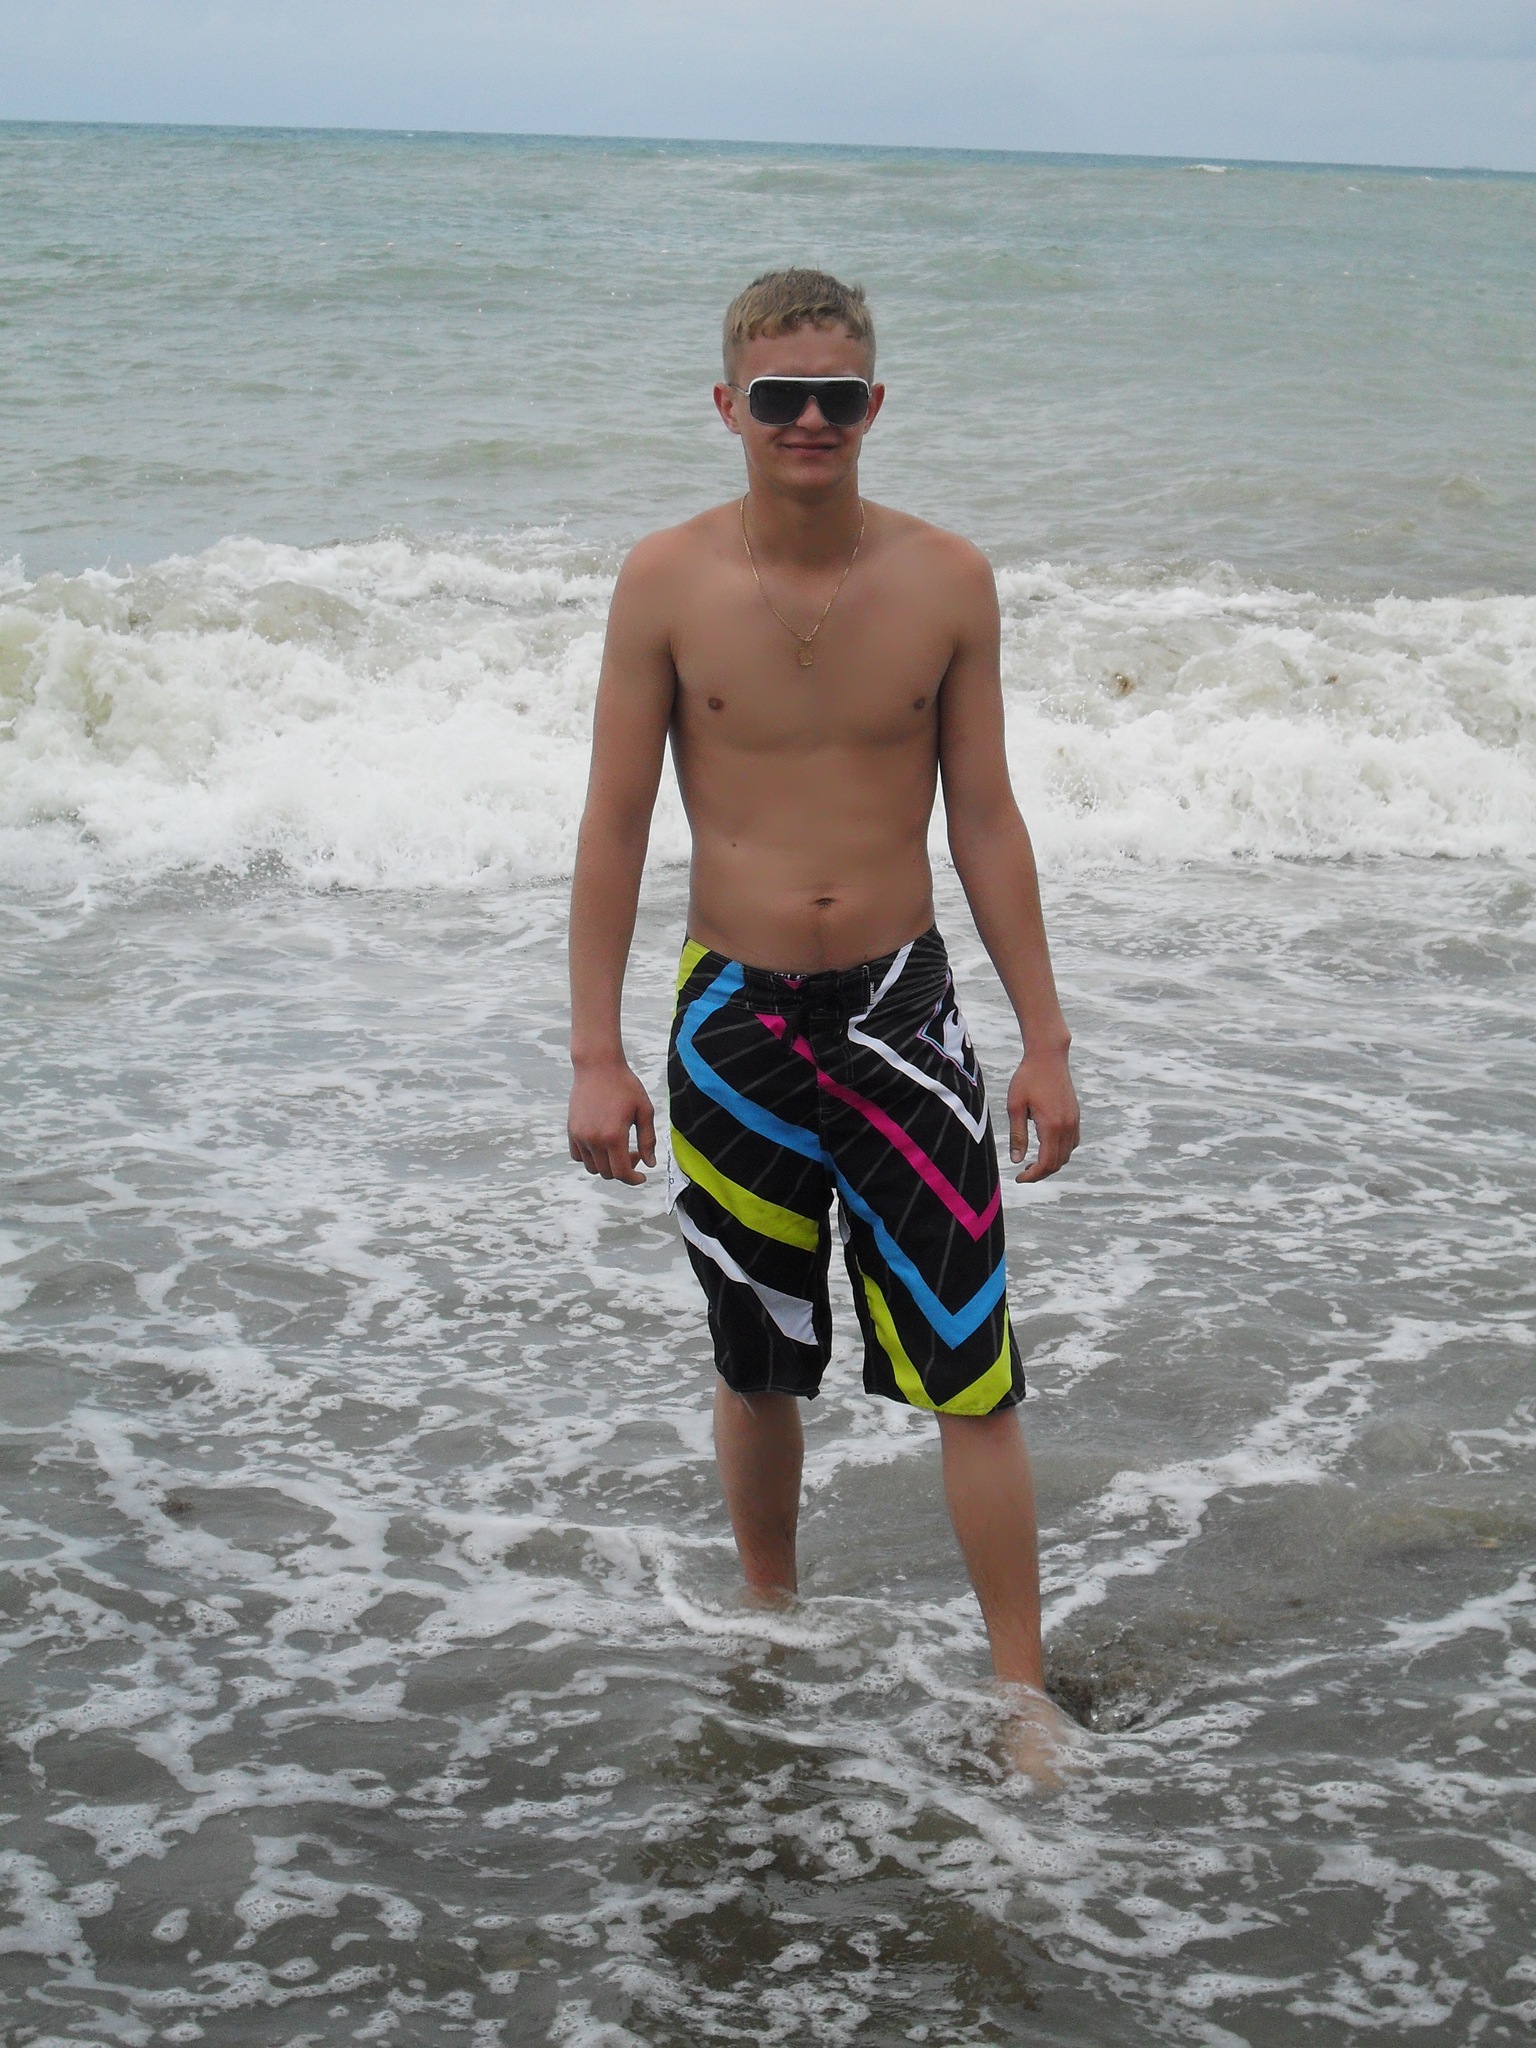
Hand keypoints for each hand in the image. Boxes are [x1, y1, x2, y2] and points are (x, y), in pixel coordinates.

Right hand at [568, 1061, 656, 1184]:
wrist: (597, 1066)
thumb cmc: (624, 1085)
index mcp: (614, 1136)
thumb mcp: (644, 1110)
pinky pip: (578, 1156)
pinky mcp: (571, 1130)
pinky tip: (602, 1144)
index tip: (641, 1177)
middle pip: (607, 1173)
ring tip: (619, 1148)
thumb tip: (650, 1163)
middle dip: (623, 1169)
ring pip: (592, 1167)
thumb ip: (648, 1139)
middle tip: (635, 1153)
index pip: (621, 1172)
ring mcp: (579, 1136)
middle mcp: (593, 1139)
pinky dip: (591, 1157)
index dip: (633, 1179)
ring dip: (607, 1165)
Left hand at [1007, 1047, 1078, 1182]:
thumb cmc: (1027, 1078)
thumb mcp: (1015, 1107)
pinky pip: (1072, 1142)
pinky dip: (1060, 1151)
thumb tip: (1016, 1160)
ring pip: (1067, 1154)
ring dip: (1051, 1163)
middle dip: (1041, 1172)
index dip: (1033, 1176)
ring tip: (1032, 1163)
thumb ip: (1017, 1135)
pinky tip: (1046, 1147)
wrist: (1048, 1056)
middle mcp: (1067, 1126)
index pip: (1047, 1163)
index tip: (1019, 1178)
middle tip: (1023, 1173)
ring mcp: (1074, 1121)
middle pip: (1058, 1162)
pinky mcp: (1075, 1115)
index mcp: (1052, 1126)